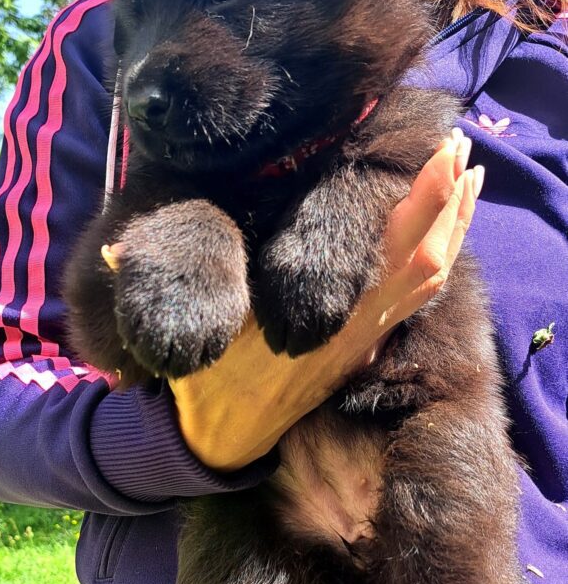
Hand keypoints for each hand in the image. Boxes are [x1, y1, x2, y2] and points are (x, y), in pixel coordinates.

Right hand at [167, 128, 481, 470]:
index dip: (418, 213)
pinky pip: (417, 298)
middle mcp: (357, 330)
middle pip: (423, 266)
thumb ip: (161, 296)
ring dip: (452, 226)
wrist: (227, 437)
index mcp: (323, 328)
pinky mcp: (366, 340)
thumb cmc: (208, 383)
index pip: (387, 265)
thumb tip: (113, 250)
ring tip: (469, 171)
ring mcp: (366, 336)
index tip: (439, 162)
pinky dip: (441, 257)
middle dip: (445, 205)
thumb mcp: (184, 341)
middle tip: (459, 146)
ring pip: (428, 281)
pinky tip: (450, 229)